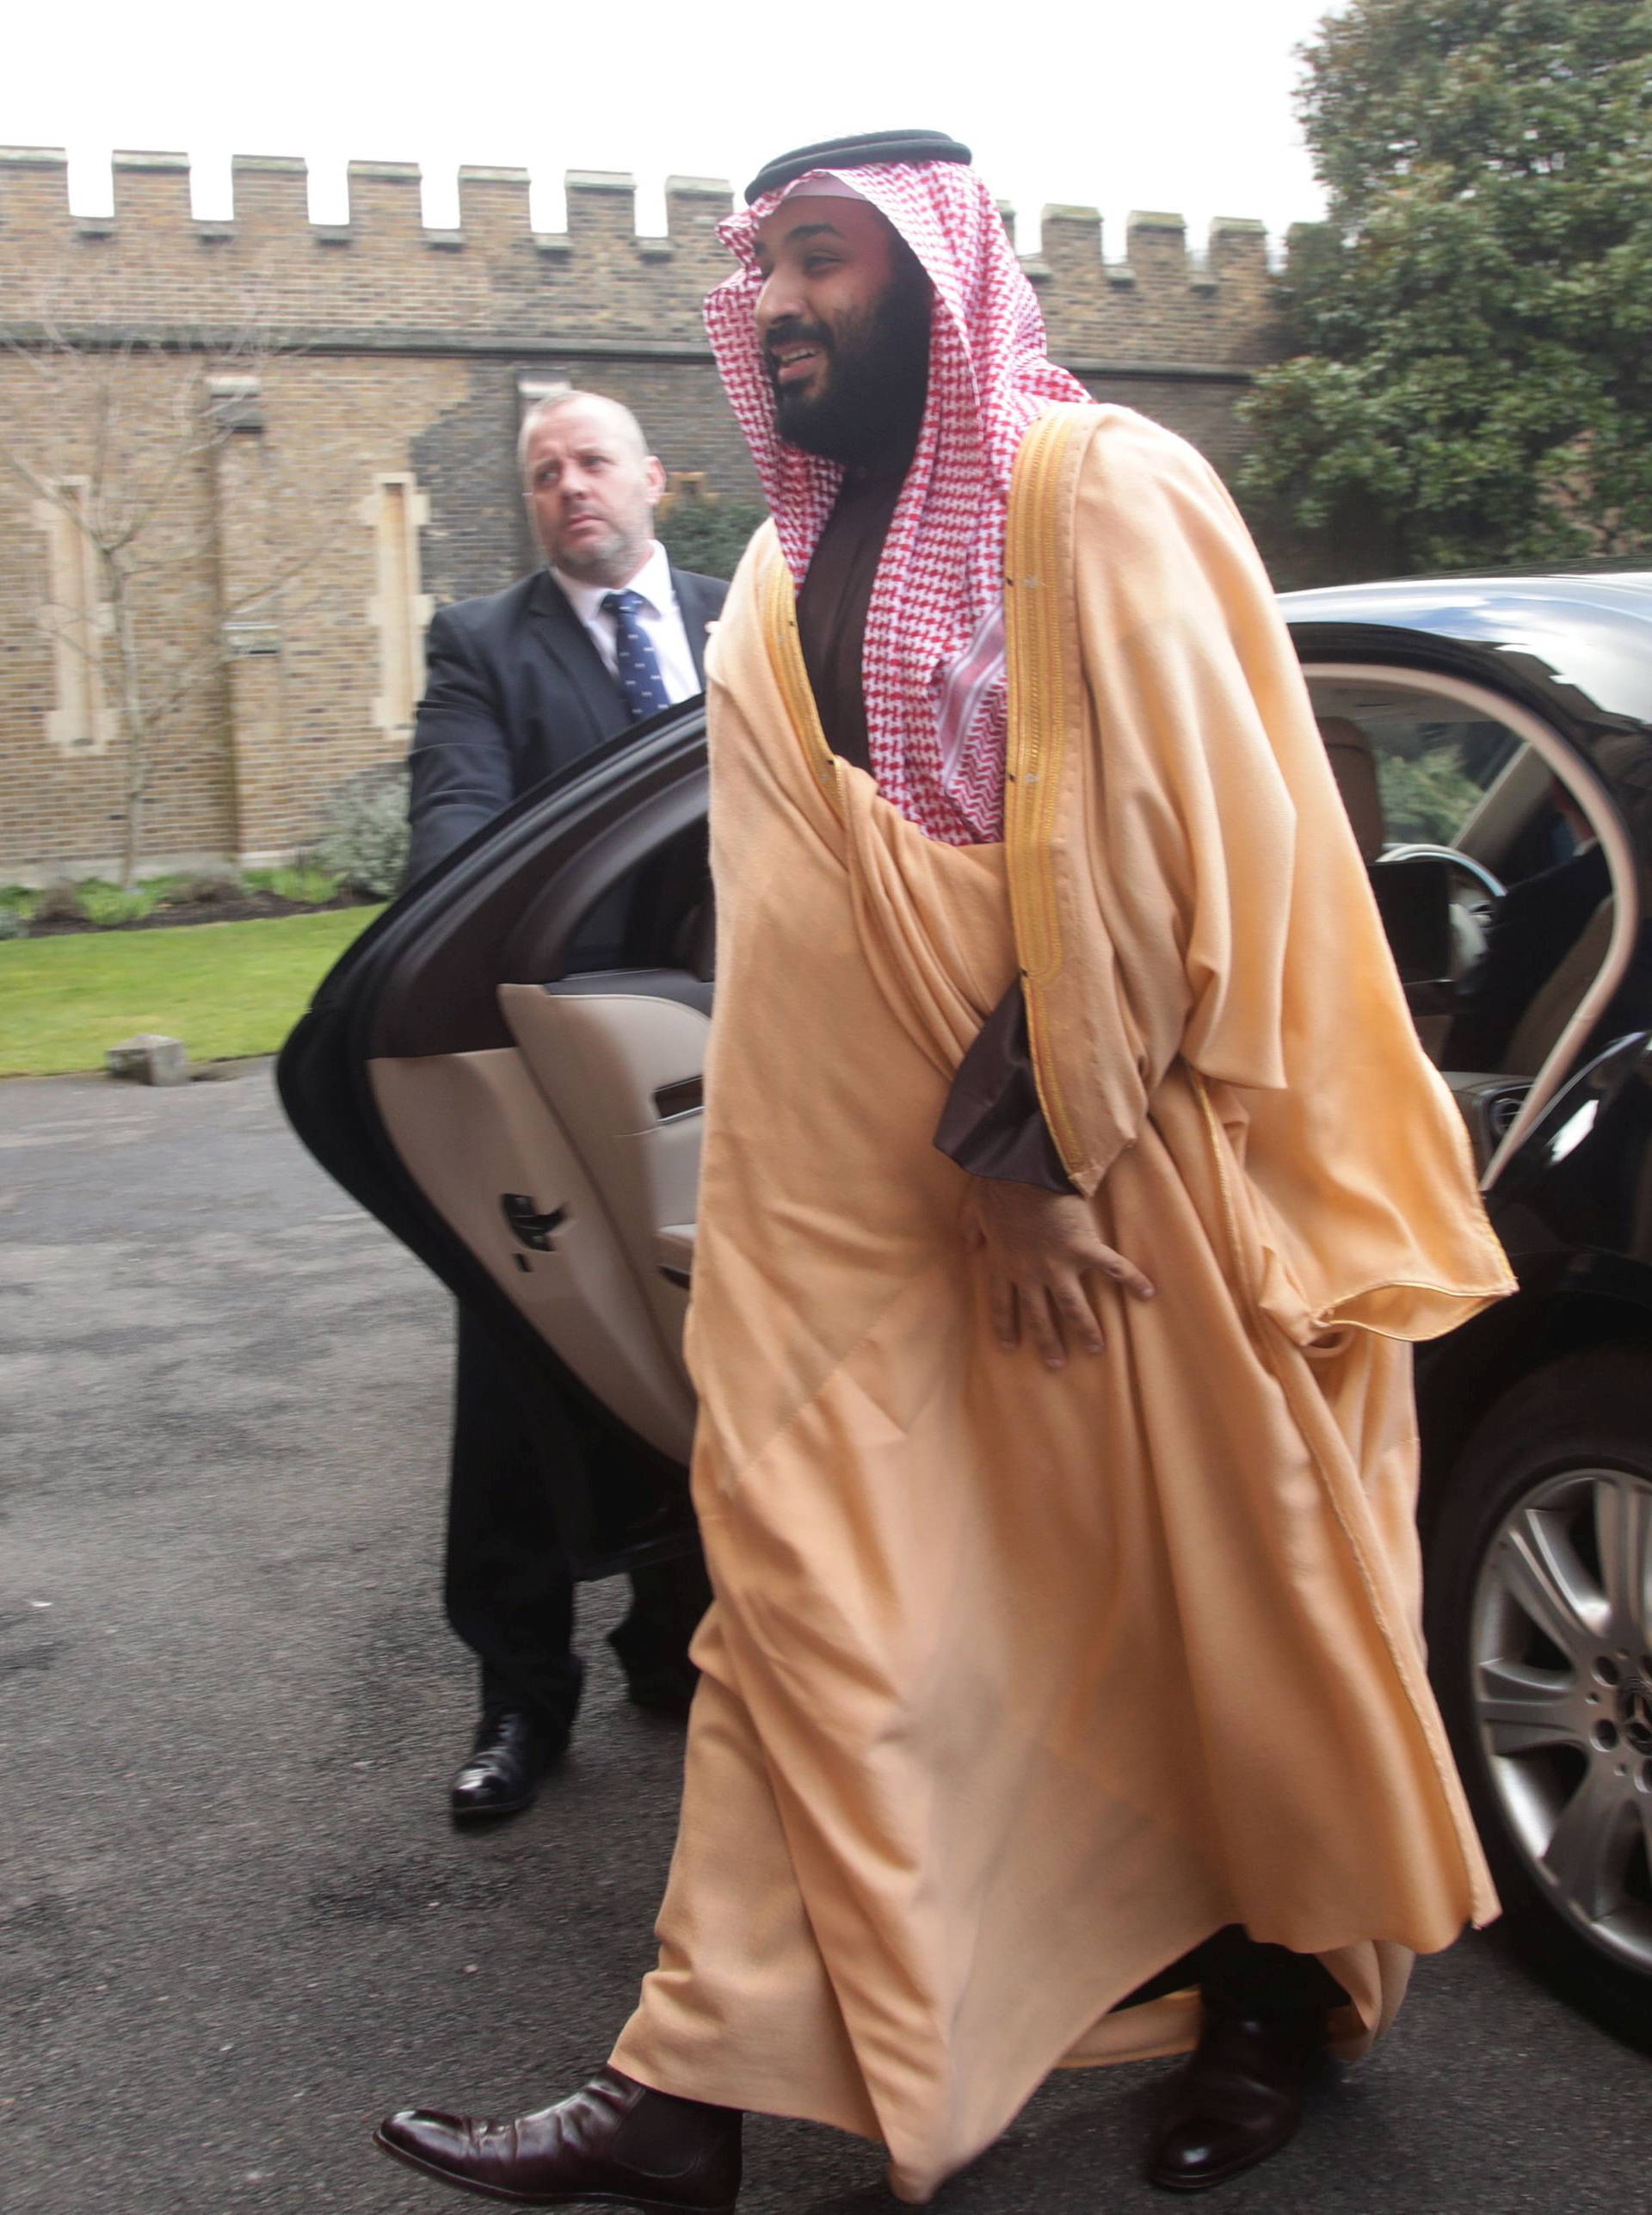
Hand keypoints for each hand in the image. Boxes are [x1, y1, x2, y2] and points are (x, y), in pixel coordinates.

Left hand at [960, 1177, 1154, 1369]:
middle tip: (1055, 1364)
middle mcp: (1030, 1273)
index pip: (1001, 1303)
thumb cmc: (997, 1185)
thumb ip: (971, 1229)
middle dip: (1047, 1342)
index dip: (1005, 1325)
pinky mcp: (1084, 1249)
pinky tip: (1147, 1293)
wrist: (1022, 1170)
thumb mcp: (974, 1209)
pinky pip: (1112, 1269)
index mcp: (1004, 1263)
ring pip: (1072, 1307)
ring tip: (1096, 1348)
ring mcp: (1058, 1265)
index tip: (1010, 1346)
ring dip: (1085, 1329)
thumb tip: (969, 1242)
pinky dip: (1132, 1280)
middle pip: (1039, 1316)